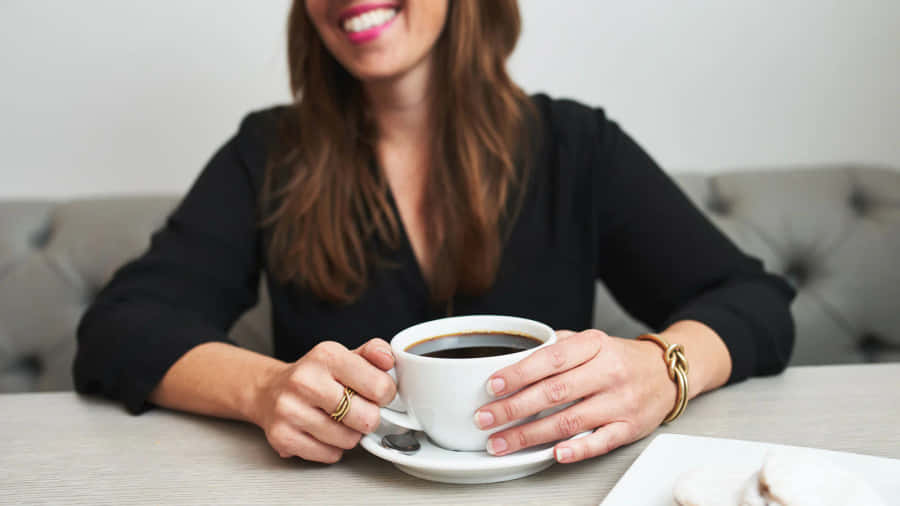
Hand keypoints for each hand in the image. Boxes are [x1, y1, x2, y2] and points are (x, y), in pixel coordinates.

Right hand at [253, 339, 396, 462]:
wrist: (270, 391)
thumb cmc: (315, 376)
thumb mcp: (344, 356)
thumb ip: (373, 352)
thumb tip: (387, 358)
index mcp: (327, 356)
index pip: (379, 386)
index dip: (385, 394)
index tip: (377, 394)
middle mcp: (305, 381)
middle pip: (367, 417)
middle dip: (369, 417)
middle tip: (358, 410)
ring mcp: (290, 410)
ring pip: (349, 439)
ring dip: (350, 434)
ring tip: (337, 420)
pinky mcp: (282, 436)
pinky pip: (329, 455)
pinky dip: (332, 448)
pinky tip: (322, 432)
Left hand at [473, 330, 676, 462]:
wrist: (667, 373)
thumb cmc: (621, 358)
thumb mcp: (591, 340)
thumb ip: (556, 346)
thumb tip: (513, 358)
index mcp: (594, 345)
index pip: (551, 359)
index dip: (519, 373)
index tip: (492, 386)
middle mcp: (608, 372)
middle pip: (554, 392)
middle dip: (513, 408)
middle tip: (485, 419)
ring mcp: (620, 402)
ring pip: (569, 420)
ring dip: (530, 434)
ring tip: (502, 442)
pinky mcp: (630, 427)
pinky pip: (599, 441)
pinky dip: (576, 449)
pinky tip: (554, 454)